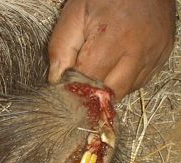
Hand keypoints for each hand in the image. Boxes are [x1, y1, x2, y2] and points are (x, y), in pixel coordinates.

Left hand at [48, 0, 175, 100]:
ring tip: (99, 70)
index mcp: (112, 38)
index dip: (74, 87)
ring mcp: (153, 55)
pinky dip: (123, 81)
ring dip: (108, 89)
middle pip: (109, 92)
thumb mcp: (75, 14)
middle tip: (82, 82)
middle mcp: (137, 51)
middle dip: (91, 92)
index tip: (66, 86)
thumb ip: (61, 48)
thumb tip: (56, 79)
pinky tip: (116, 66)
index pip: (88, 80)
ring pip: (124, 91)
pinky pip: (138, 83)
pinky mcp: (161, 57)